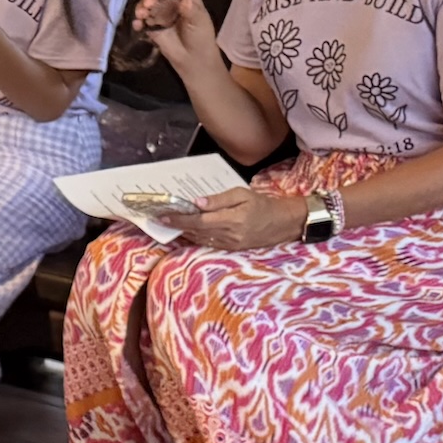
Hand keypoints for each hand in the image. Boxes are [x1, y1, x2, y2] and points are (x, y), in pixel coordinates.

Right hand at [132, 0, 220, 73]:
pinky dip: (137, 21)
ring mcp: (160, 14)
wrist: (194, 59)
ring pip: (146, 4)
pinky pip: (141, 20)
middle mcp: (170, 1)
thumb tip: (184, 2)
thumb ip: (191, 10)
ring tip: (142, 16)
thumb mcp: (199, 21)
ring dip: (141, 7)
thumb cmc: (201, 37)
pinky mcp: (151, 27)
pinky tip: (138, 25)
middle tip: (148, 5)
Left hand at [174, 186, 303, 250]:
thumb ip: (219, 199)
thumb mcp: (243, 194)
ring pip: (200, 239)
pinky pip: (208, 243)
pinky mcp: (231, 249)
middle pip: (195, 231)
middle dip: (176, 225)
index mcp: (232, 219)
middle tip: (159, 218)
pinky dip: (195, 237)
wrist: (283, 223)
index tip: (163, 216)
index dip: (179, 219)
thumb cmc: (264, 204)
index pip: (198, 220)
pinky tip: (186, 231)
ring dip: (183, 232)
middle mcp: (229, 235)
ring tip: (169, 224)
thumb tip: (196, 202)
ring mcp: (230, 244)